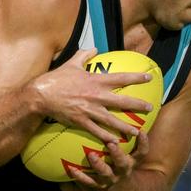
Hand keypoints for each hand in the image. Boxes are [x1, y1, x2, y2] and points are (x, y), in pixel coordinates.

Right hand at [31, 48, 153, 144]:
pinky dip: (106, 137)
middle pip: (122, 101)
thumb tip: (94, 48)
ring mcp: (89, 110)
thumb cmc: (56, 78)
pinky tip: (115, 142)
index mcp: (95, 80)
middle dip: (137, 105)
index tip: (148, 78)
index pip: (120, 78)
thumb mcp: (71, 63)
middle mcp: (95, 96)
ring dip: (126, 126)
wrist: (41, 95)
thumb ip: (84, 55)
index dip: (136, 78)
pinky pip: (96, 131)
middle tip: (150, 108)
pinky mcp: (81, 121)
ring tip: (137, 131)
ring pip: (112, 120)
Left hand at [60, 130, 149, 190]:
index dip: (143, 143)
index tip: (140, 132)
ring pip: (105, 173)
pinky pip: (88, 182)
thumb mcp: (130, 158)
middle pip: (122, 163)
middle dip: (117, 153)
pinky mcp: (98, 187)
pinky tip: (71, 169)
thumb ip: (130, 142)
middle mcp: (122, 171)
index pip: (142, 152)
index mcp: (132, 163)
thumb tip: (131, 120)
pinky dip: (80, 176)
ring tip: (91, 155)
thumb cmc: (121, 169)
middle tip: (111, 143)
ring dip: (98, 164)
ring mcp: (110, 179)